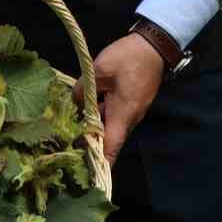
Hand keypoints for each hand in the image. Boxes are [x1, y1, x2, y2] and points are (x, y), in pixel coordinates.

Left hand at [76, 33, 163, 164]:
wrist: (153, 46)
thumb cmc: (128, 57)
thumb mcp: (99, 70)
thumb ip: (83, 90)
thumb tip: (74, 104)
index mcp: (123, 113)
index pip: (111, 146)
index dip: (100, 162)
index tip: (89, 176)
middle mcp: (130, 118)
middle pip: (110, 140)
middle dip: (91, 147)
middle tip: (68, 150)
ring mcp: (132, 111)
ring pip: (111, 128)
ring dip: (95, 131)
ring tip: (71, 132)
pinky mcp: (132, 104)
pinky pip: (115, 117)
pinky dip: (101, 119)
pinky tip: (85, 113)